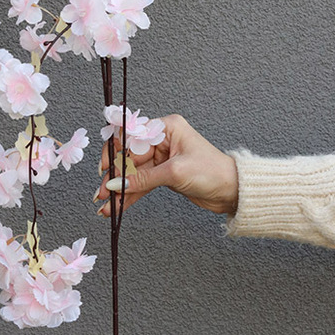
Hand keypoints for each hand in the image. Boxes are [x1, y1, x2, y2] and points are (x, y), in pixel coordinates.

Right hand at [95, 114, 238, 217]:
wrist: (232, 191)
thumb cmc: (212, 172)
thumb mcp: (175, 172)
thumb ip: (143, 179)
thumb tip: (116, 184)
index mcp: (167, 128)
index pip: (131, 135)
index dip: (115, 151)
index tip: (105, 168)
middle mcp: (162, 140)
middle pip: (128, 156)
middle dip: (114, 176)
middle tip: (102, 192)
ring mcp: (162, 158)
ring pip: (132, 173)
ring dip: (119, 189)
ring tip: (106, 205)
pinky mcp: (163, 175)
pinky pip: (140, 184)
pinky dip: (129, 195)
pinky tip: (117, 206)